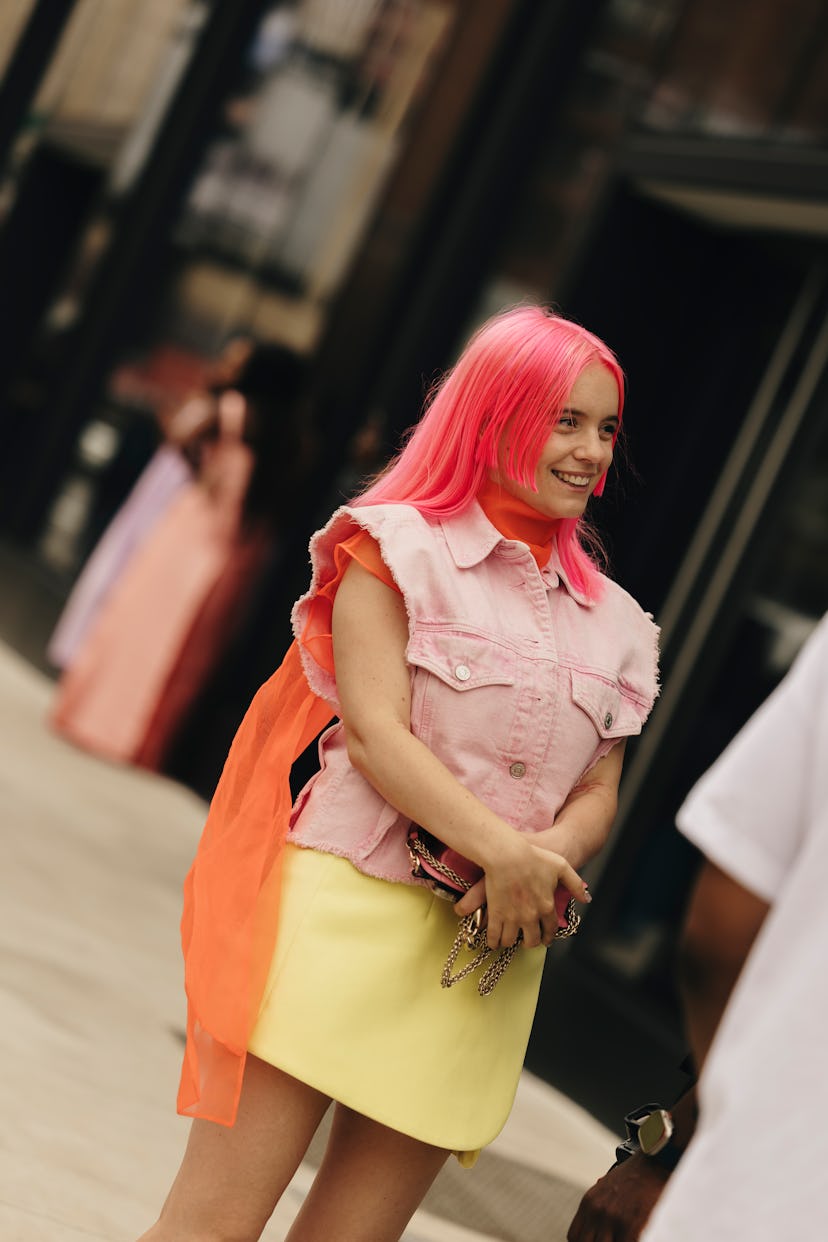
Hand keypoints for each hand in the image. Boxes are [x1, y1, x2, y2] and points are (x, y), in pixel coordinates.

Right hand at [455, 838, 589, 948]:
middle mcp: (531, 916)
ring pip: (511, 941)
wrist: (508, 855)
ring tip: (507, 939)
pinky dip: (493, 941)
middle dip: (529, 942)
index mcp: (547, 906)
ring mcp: (512, 917)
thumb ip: (575, 884)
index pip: (550, 930)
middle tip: (525, 940)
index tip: (544, 939)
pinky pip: (493, 936)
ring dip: (509, 942)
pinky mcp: (496, 914)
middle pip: (531, 940)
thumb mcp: (561, 866)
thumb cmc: (533, 857)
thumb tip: (586, 899)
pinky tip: (492, 940)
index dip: (547, 936)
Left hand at [567, 1153, 668, 1241]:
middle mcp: (597, 1212)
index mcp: (589, 1203)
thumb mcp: (606, 1186)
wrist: (656, 1163)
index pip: (574, 1236)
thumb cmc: (635, 1175)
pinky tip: (634, 1239)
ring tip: (621, 1238)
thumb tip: (592, 1223)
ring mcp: (614, 1219)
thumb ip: (597, 1206)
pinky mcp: (632, 1225)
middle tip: (610, 1239)